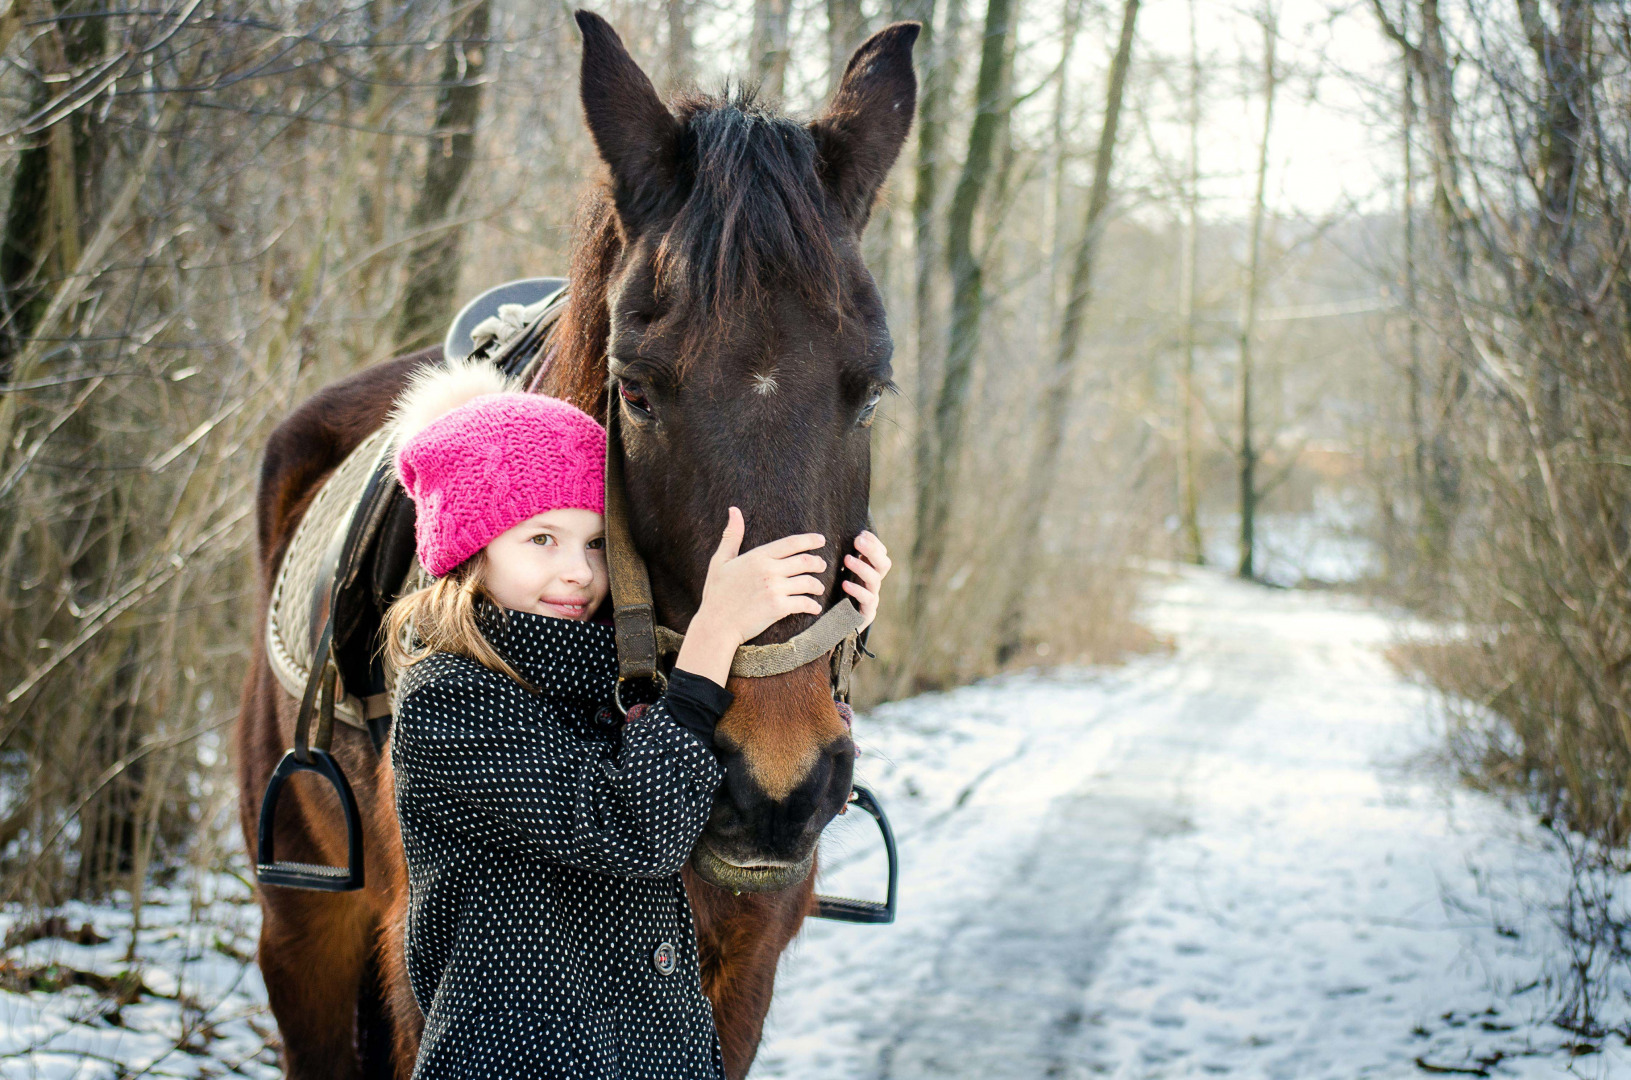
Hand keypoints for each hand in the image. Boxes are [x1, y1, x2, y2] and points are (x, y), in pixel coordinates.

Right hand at [692, 508, 826, 645]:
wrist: (716, 624)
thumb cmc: (716, 593)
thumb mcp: (720, 561)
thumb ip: (732, 536)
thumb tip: (734, 510)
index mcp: (757, 557)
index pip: (791, 543)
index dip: (810, 540)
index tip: (821, 540)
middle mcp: (769, 570)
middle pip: (805, 561)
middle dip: (818, 563)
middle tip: (822, 565)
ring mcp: (775, 589)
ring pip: (808, 582)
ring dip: (817, 586)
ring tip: (818, 588)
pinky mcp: (778, 608)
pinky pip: (804, 603)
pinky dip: (813, 606)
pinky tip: (815, 607)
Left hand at [842, 530, 889, 631]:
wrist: (833, 629)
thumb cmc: (834, 597)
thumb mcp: (838, 575)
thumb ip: (843, 559)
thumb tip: (837, 536)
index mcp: (869, 572)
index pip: (880, 554)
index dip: (874, 543)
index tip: (861, 533)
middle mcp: (873, 584)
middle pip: (883, 564)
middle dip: (872, 550)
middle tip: (858, 540)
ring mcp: (871, 598)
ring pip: (875, 580)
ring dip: (862, 567)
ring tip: (847, 559)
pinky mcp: (866, 614)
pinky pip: (867, 600)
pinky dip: (857, 590)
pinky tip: (845, 584)